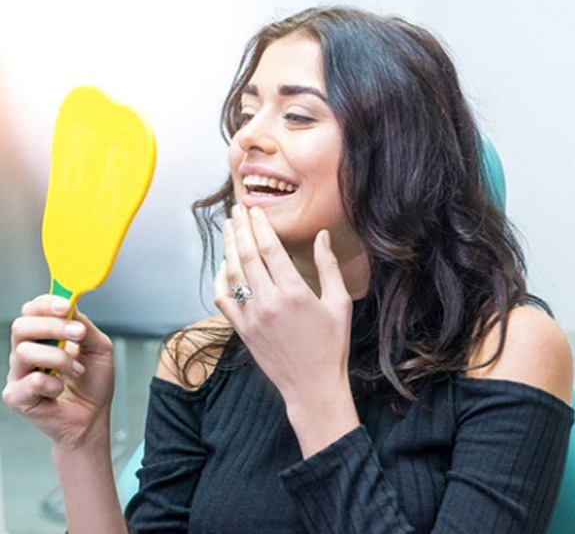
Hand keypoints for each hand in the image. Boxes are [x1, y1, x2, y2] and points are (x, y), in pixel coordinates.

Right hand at [2, 295, 114, 449]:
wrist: (93, 416)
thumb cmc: (93, 382)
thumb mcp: (99, 347)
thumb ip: (84, 326)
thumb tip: (72, 307)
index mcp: (44, 336)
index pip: (33, 310)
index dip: (47, 303)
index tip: (67, 306)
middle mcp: (27, 351)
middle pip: (22, 326)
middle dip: (52, 326)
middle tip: (78, 333)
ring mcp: (19, 373)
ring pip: (24, 352)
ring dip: (58, 358)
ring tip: (77, 369)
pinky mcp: (16, 396)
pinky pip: (29, 381)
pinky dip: (52, 384)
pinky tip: (61, 389)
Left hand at [214, 205, 359, 454]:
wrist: (313, 387)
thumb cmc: (331, 345)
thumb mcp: (339, 303)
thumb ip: (328, 267)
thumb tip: (322, 236)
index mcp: (294, 292)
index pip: (270, 248)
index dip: (260, 225)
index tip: (255, 210)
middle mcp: (268, 301)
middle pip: (247, 255)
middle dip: (240, 229)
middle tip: (236, 210)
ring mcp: (251, 316)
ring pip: (232, 273)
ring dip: (228, 247)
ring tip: (228, 228)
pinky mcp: (242, 330)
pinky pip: (223, 299)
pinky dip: (220, 280)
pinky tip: (223, 265)